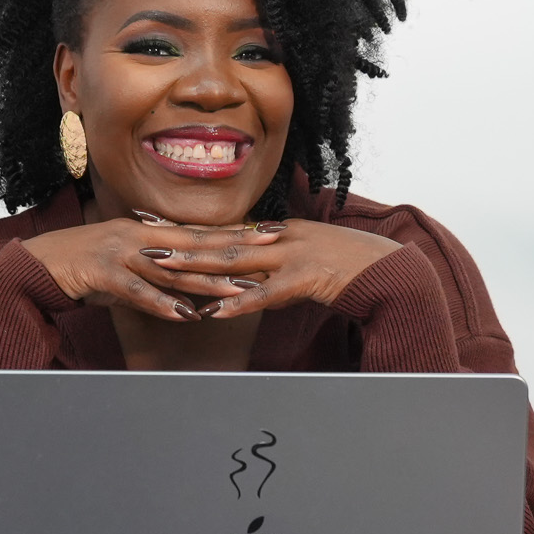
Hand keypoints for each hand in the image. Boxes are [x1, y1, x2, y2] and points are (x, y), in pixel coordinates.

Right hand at [20, 214, 285, 321]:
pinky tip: (184, 315)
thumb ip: (152, 277)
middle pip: (195, 244)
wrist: (36, 264)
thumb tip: (178, 295)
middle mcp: (139, 237)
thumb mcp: (123, 267)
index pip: (198, 233)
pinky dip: (161, 303)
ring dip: (206, 282)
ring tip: (239, 290)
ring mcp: (121, 253)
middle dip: (235, 247)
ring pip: (172, 269)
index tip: (268, 233)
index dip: (234, 233)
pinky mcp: (103, 273)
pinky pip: (137, 291)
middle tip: (271, 248)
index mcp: (146, 231)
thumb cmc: (80, 267)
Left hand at [135, 218, 401, 319]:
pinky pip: (267, 294)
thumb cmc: (353, 267)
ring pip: (236, 261)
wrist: (391, 270)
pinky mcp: (307, 279)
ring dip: (198, 266)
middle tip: (142, 239)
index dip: (187, 227)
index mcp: (279, 232)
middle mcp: (280, 238)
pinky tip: (215, 312)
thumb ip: (278, 266)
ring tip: (164, 268)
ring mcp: (292, 256)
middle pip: (221, 240)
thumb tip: (249, 280)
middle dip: (180, 240)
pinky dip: (240, 303)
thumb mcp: (310, 259)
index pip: (225, 228)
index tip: (152, 222)